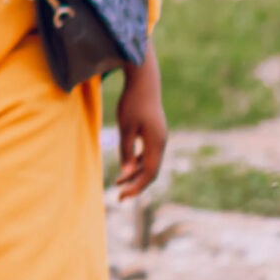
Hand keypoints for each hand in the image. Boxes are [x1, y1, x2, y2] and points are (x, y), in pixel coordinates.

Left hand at [115, 54, 168, 198]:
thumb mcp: (126, 127)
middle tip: (119, 196)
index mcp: (156, 143)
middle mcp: (161, 143)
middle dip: (135, 185)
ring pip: (149, 163)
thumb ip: (126, 150)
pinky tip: (126, 166)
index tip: (122, 196)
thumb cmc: (132, 103)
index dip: (137, 186)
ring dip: (135, 174)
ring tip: (118, 183)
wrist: (144, 82)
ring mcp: (159, 138)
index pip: (149, 173)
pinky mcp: (155, 133)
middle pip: (151, 171)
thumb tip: (127, 172)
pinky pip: (148, 154)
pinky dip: (137, 162)